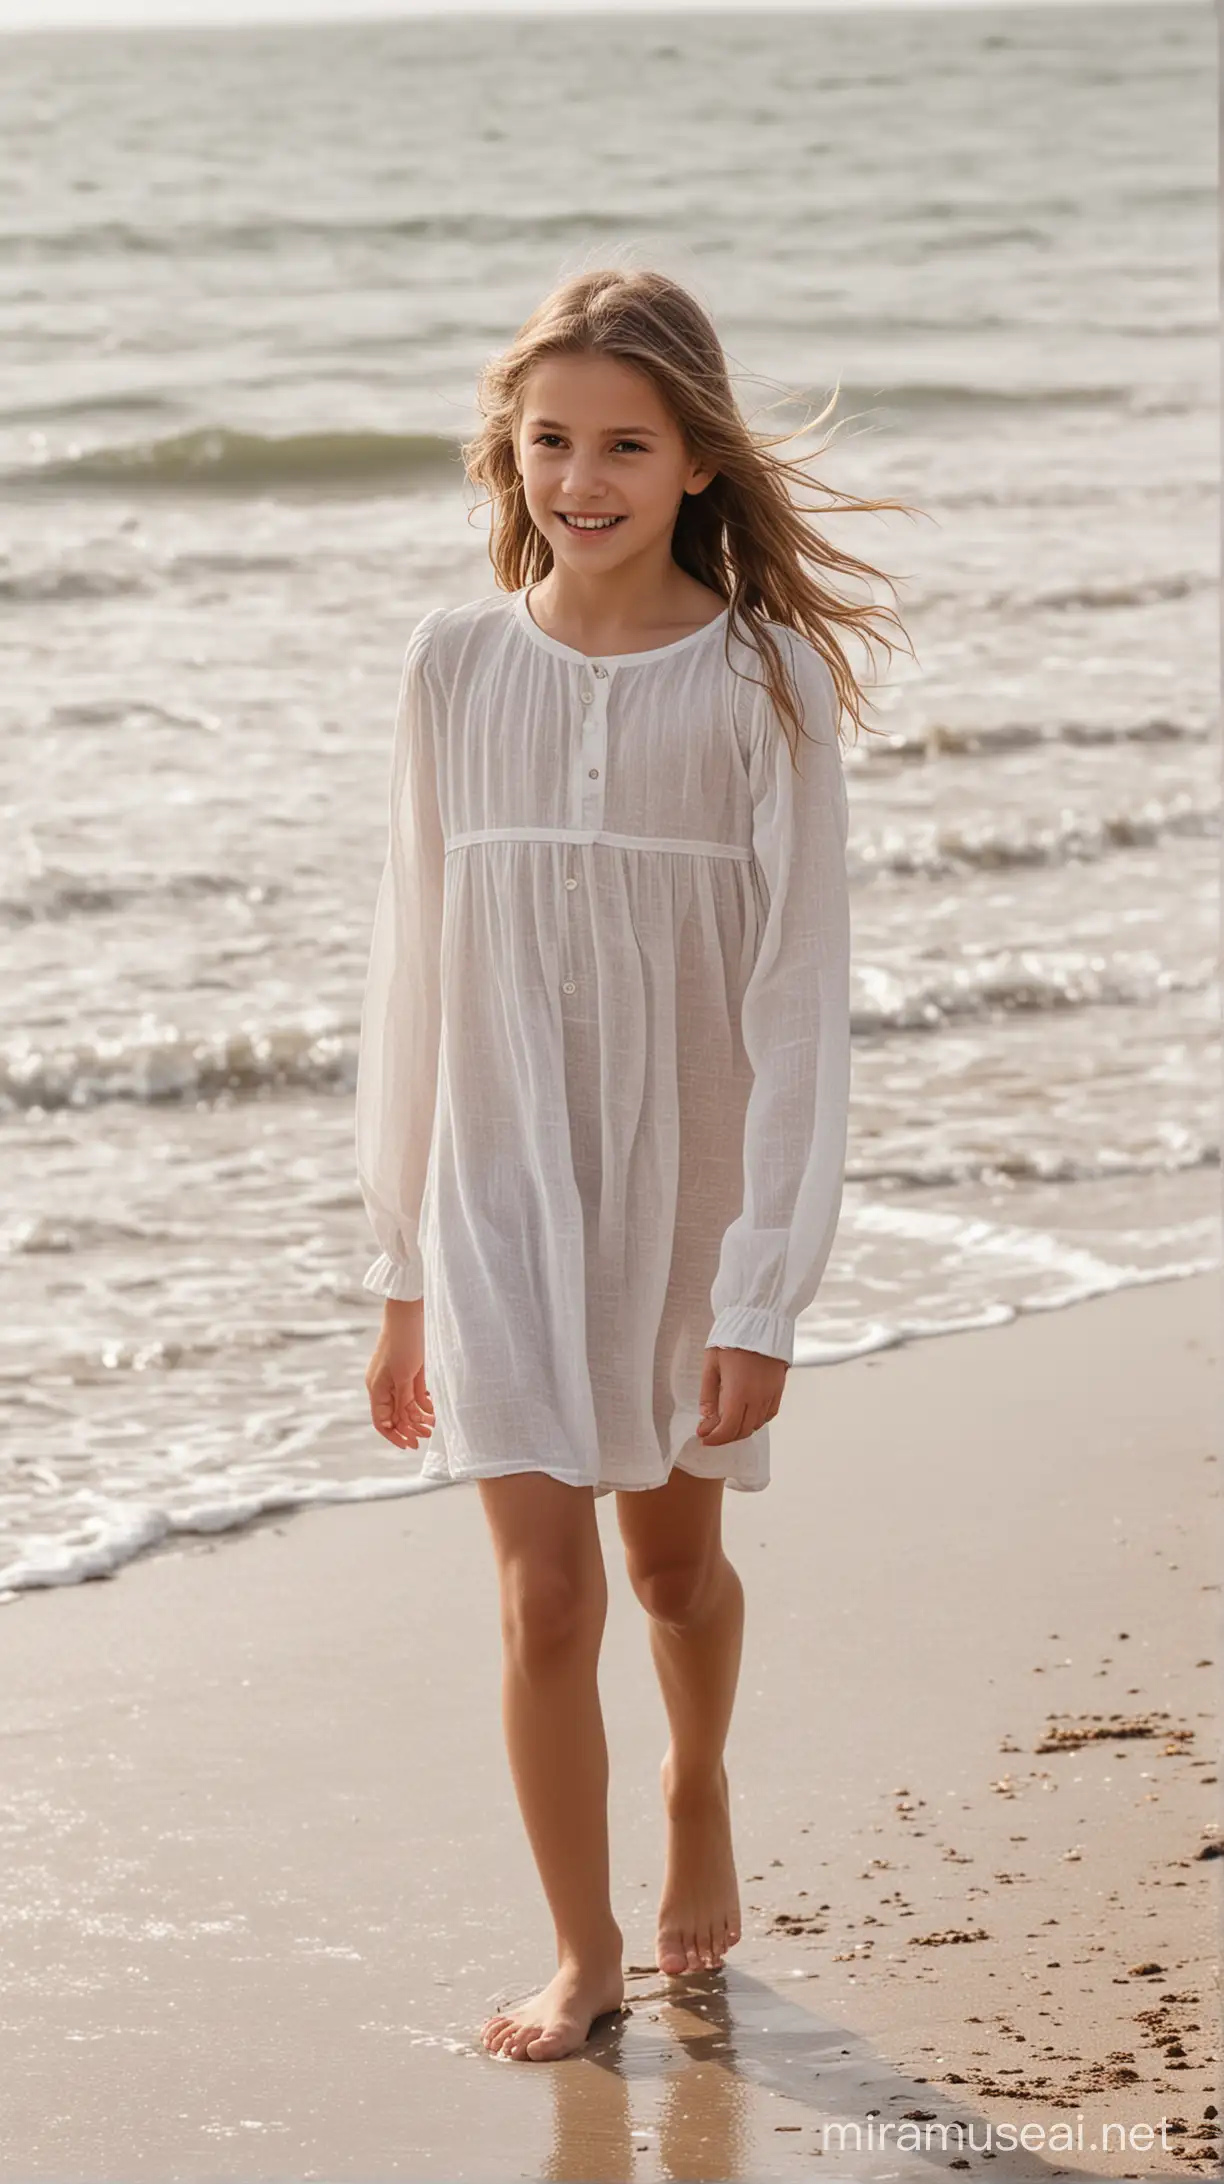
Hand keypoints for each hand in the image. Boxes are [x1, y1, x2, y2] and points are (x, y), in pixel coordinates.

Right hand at [365, 1297, 434, 1449]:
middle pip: (395, 1415)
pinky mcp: (409, 1368)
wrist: (410, 1312)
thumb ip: (403, 1400)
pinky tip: (433, 1408)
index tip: (410, 1445)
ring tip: (434, 1423)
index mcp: (377, 1388)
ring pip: (406, 1404)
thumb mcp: (405, 1376)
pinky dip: (423, 1402)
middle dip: (411, 1427)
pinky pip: (414, 1392)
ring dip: (419, 1416)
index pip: (381, 1422)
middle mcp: (384, 1385)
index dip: (395, 1436)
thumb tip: (400, 1423)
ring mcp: (396, 1377)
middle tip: (429, 1435)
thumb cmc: (404, 1342)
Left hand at [696, 1345, 787, 1445]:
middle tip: (711, 1433)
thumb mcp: (711, 1364)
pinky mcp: (779, 1389)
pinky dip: (757, 1421)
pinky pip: (769, 1414)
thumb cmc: (732, 1339)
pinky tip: (746, 1416)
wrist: (759, 1321)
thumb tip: (706, 1417)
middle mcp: (757, 1398)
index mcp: (738, 1392)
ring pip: (756, 1424)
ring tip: (726, 1424)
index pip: (728, 1428)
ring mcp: (770, 1394)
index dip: (715, 1438)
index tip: (704, 1437)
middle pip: (742, 1430)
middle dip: (725, 1436)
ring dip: (740, 1429)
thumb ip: (707, 1394)